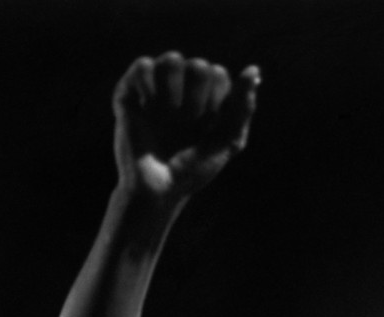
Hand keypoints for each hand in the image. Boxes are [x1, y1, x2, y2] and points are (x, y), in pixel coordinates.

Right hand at [112, 52, 260, 201]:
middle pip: (198, 66)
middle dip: (197, 99)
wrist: (158, 189)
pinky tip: (148, 108)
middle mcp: (181, 90)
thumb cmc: (192, 171)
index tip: (206, 129)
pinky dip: (149, 85)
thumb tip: (254, 70)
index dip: (215, 102)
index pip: (219, 75)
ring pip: (172, 60)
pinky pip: (143, 65)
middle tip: (187, 124)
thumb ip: (243, 108)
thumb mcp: (228, 142)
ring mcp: (156, 90)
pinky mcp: (130, 93)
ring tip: (167, 115)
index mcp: (205, 98)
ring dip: (174, 90)